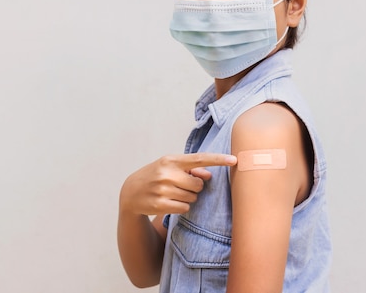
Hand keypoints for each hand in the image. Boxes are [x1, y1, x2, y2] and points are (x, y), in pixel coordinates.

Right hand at [120, 153, 236, 215]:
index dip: (218, 160)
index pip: (199, 158)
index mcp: (170, 160)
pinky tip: (169, 202)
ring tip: (172, 193)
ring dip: (187, 197)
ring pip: (192, 197)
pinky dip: (181, 206)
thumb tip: (209, 176)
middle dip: (194, 187)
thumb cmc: (155, 176)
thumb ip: (190, 169)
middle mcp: (166, 173)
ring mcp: (162, 189)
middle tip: (181, 186)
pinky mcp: (160, 205)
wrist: (130, 192)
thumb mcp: (169, 167)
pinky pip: (185, 208)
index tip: (234, 160)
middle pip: (198, 184)